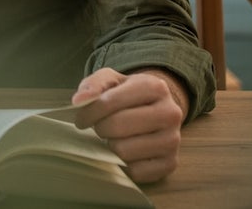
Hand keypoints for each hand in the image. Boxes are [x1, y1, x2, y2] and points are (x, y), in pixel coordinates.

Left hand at [71, 68, 186, 182]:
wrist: (156, 110)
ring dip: (111, 146)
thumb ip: (93, 85)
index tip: (82, 118)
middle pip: (117, 126)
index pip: (109, 102)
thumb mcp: (111, 80)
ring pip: (124, 151)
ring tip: (114, 138)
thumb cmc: (128, 95)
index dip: (89, 112)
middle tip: (100, 128)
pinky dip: (123, 165)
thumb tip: (79, 101)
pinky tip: (125, 152)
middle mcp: (170, 113)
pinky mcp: (170, 164)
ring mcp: (173, 140)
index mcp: (155, 87)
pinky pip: (135, 171)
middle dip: (100, 128)